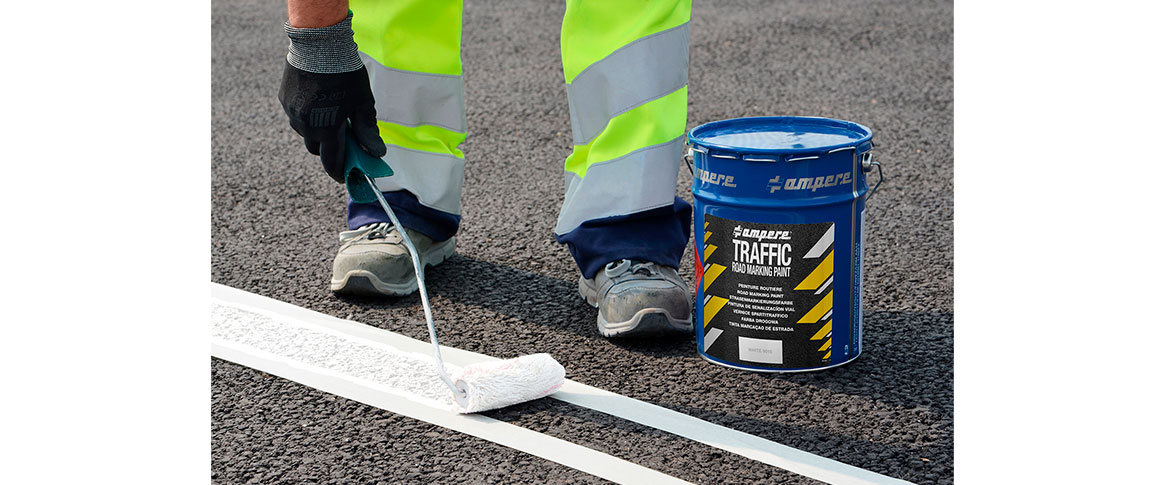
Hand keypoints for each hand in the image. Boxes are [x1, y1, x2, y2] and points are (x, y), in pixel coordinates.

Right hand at [279, 63, 385, 182]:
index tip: (345, 177)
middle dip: (329, 149)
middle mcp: (306, 125)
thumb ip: (367, 130)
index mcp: (327, 129)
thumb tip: (377, 153)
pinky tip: (318, 102)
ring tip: (331, 115)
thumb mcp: (363, 103)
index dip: (339, 172)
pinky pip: (296, 117)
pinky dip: (307, 116)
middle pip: (317, 149)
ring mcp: (292, 113)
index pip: (332, 162)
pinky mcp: (284, 100)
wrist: (319, 45)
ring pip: (305, 133)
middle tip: (342, 139)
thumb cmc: (345, 73)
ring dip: (317, 132)